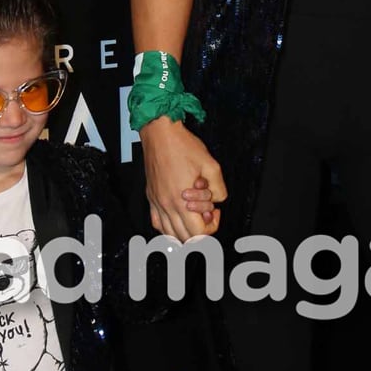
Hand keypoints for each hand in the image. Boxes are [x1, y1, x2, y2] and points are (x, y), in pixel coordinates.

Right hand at [139, 117, 225, 239]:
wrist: (160, 133)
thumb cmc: (182, 146)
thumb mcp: (212, 165)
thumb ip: (219, 189)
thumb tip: (217, 200)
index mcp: (182, 200)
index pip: (199, 233)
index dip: (212, 226)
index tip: (214, 211)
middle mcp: (167, 205)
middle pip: (186, 237)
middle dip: (200, 230)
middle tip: (206, 213)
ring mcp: (156, 203)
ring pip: (170, 234)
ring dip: (185, 230)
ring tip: (193, 214)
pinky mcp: (151, 198)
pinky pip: (157, 224)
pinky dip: (168, 227)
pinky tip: (177, 217)